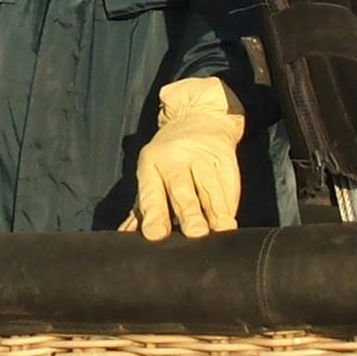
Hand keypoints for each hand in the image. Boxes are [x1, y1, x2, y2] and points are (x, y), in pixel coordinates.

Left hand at [121, 77, 245, 239]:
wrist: (200, 118)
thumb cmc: (169, 159)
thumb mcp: (151, 176)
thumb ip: (141, 210)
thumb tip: (127, 237)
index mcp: (151, 164)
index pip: (151, 193)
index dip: (153, 214)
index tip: (155, 235)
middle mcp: (176, 159)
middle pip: (182, 189)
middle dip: (188, 212)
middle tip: (194, 233)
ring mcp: (203, 158)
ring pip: (210, 187)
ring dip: (216, 211)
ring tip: (221, 230)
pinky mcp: (227, 159)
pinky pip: (229, 185)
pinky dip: (229, 206)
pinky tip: (229, 222)